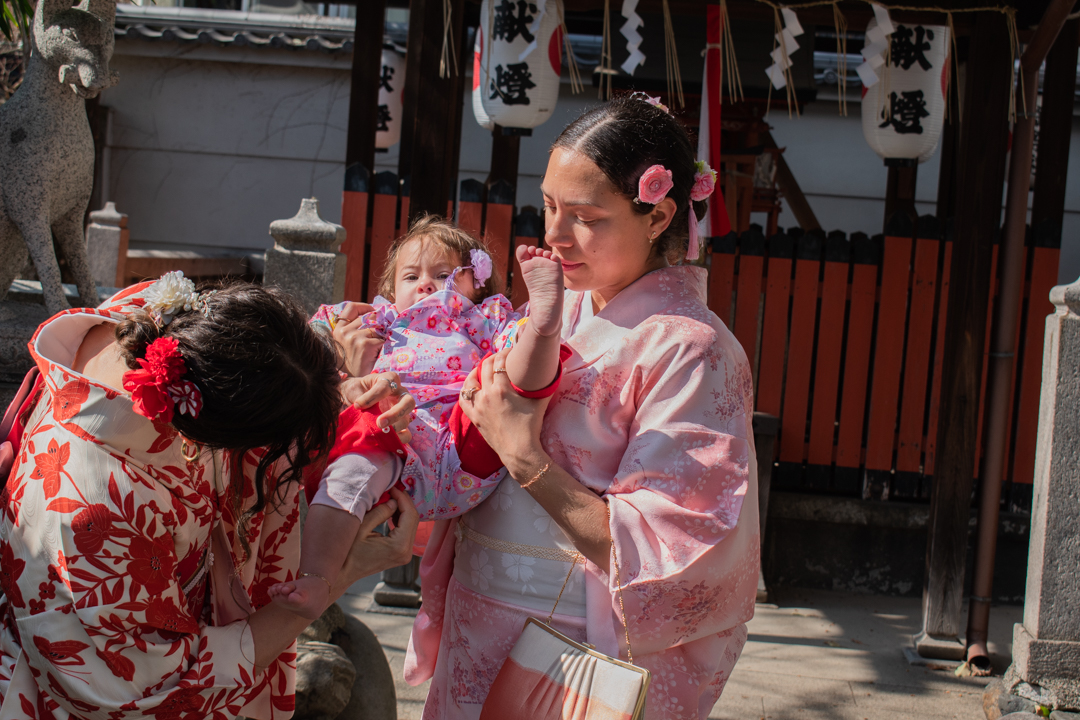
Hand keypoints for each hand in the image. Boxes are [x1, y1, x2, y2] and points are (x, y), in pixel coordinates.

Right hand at [332, 302, 380, 376]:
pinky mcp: (366, 345)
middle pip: (369, 316)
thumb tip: (375, 315)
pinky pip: (383, 339)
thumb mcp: (347, 346)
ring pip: (378, 327)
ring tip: (384, 345)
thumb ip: (355, 330)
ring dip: (385, 335)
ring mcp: (354, 338)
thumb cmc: (353, 366)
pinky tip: (384, 353)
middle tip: (387, 331)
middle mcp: (345, 332)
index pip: (351, 308)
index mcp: (338, 331)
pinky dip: (387, 345)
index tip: (374, 312)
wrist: (353, 385)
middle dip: (381, 322)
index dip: (365, 307)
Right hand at [334, 486, 418, 594]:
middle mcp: (406, 552)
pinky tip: (391, 510)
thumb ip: (380, 512)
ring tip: (390, 497)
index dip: (403, 498)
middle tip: (392, 489)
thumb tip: (394, 501)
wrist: (342, 573)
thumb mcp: (361, 528)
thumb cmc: (347, 553)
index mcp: (399, 545)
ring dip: (403, 510)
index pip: (409, 515)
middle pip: (413, 519)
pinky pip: (406, 532)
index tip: (393, 487)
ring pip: (411, 525)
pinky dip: (401, 519)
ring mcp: (405, 554)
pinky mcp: (401, 554)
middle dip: (404, 502)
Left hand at [341, 372, 413, 441]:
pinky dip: (399, 439)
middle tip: (380, 423)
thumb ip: (358, 395)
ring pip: (407, 419)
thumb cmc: (355, 390)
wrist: (353, 400)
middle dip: (395, 413)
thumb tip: (361, 408)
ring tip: (380, 433)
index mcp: (389, 380)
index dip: (373, 396)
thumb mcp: (353, 388)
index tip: (357, 405)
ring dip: (394, 428)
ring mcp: (402, 411)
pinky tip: (388, 441)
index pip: (385, 386)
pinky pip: (406, 434)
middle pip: (407, 402)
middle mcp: (400, 394)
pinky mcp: (400, 425)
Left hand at [459, 348, 550, 476]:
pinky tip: (470, 388)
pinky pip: (464, 400)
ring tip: (482, 369)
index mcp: (502, 388)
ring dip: (476, 372)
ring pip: (470, 382)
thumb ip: (545, 385)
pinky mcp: (474, 417)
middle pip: (485, 367)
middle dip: (492, 358)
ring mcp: (478, 406)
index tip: (510, 352)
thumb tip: (554, 371)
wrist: (519, 450)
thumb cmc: (530, 426)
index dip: (505, 353)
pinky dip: (465, 391)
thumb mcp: (540, 402)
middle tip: (500, 358)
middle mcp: (487, 394)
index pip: (500, 362)